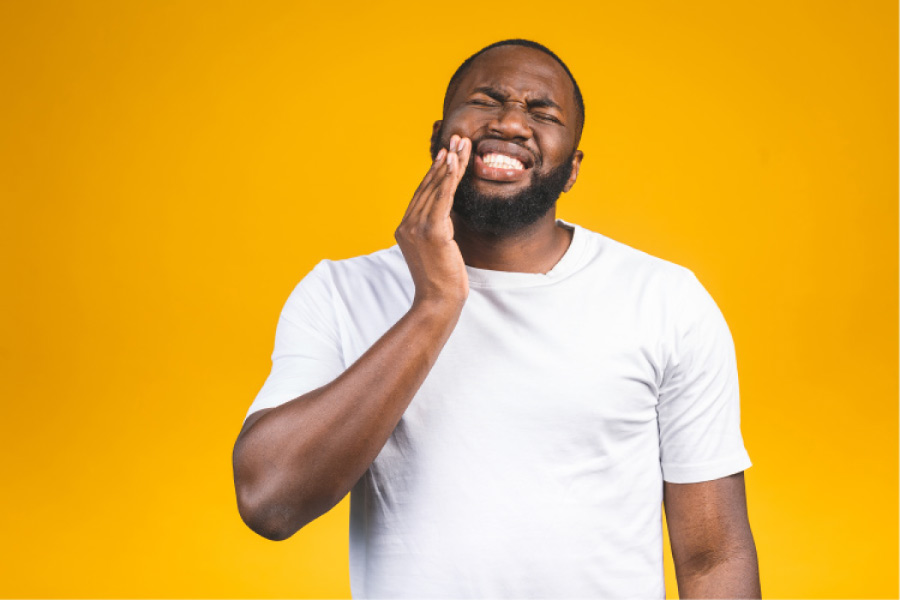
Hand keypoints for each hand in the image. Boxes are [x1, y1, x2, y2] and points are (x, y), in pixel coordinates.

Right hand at [395, 134, 471, 309]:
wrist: (438, 303)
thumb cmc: (442, 282)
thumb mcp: (437, 250)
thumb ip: (437, 229)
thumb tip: (446, 216)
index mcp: (405, 228)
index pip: (422, 193)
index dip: (435, 171)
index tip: (447, 152)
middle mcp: (407, 225)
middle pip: (428, 186)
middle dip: (444, 161)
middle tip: (457, 139)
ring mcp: (417, 228)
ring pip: (435, 188)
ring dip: (450, 164)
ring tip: (461, 144)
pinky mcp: (432, 233)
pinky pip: (441, 199)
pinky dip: (448, 179)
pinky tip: (455, 162)